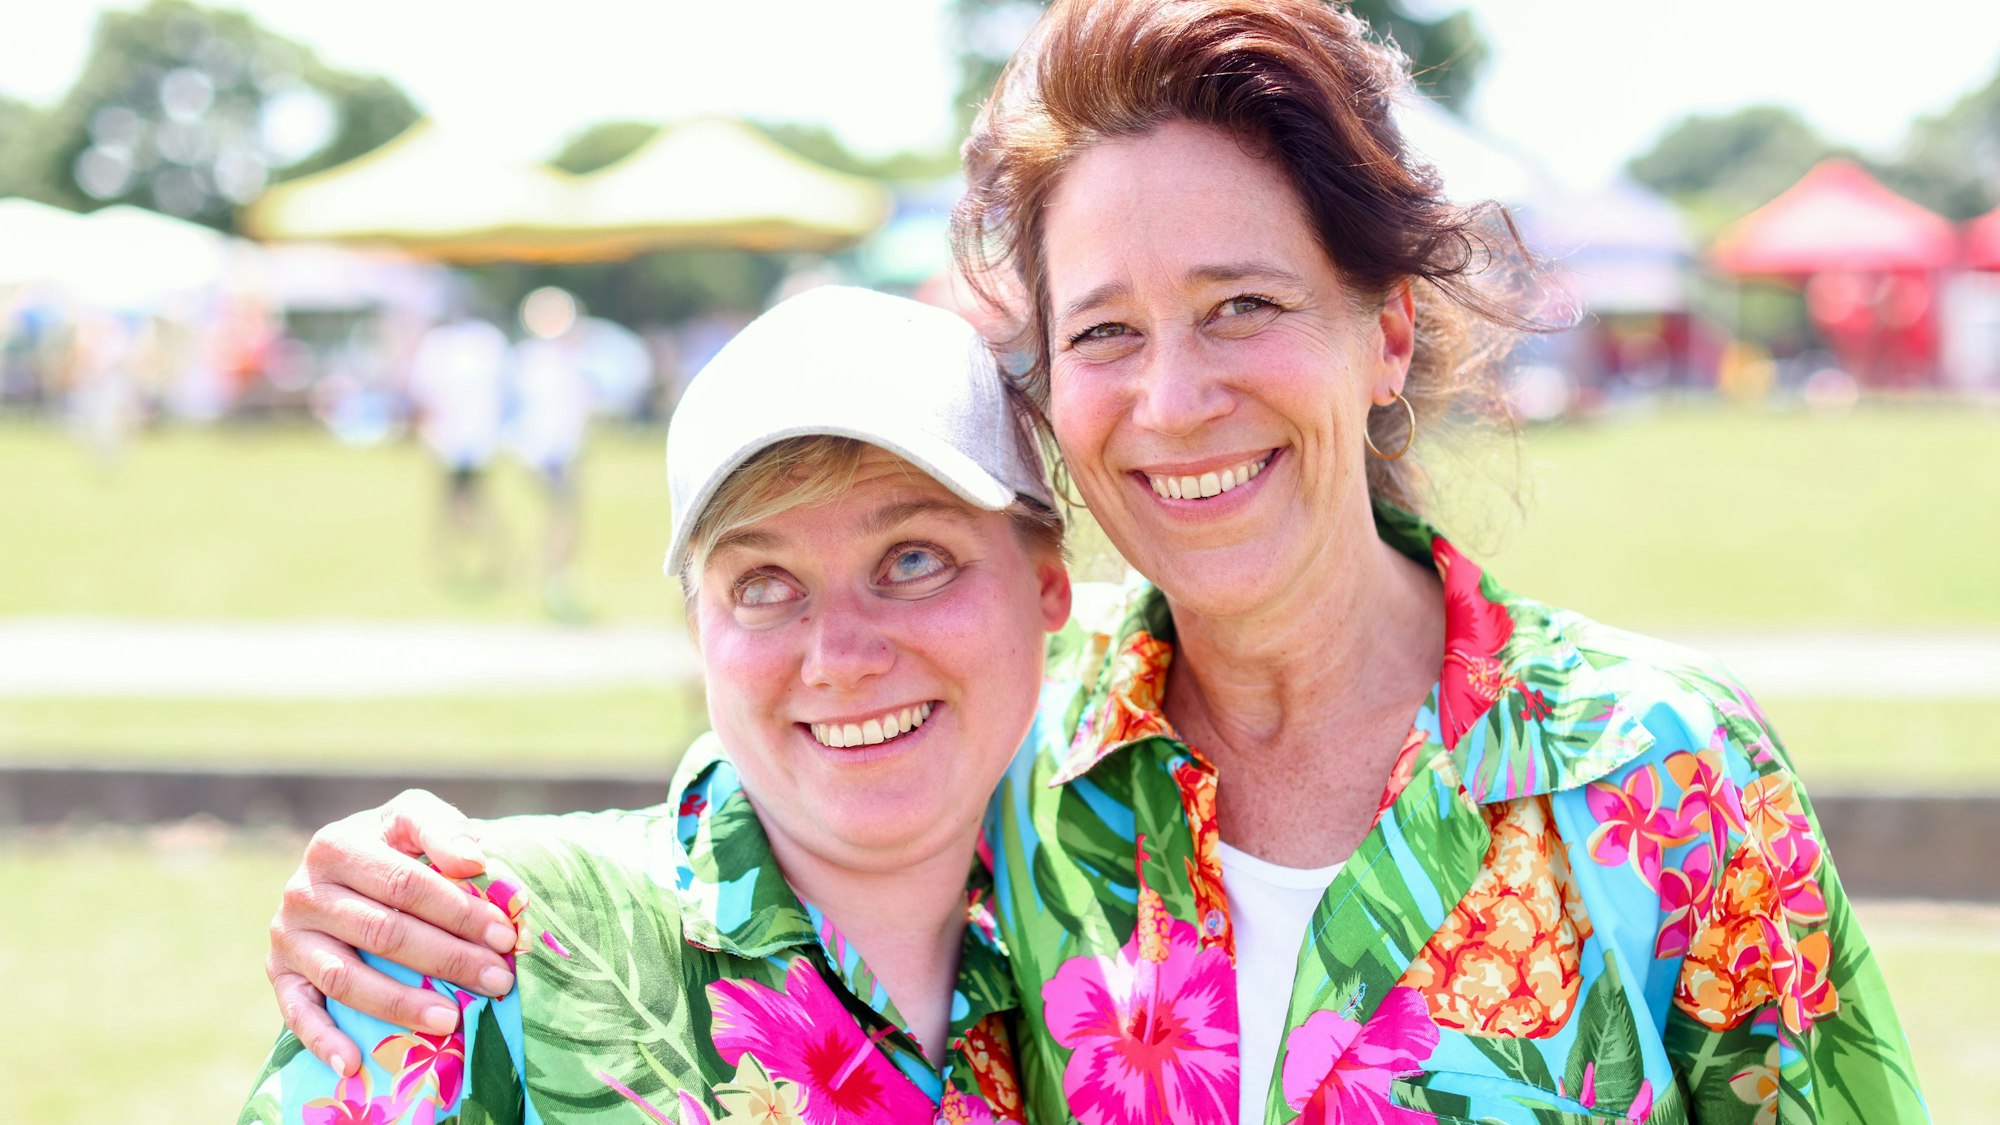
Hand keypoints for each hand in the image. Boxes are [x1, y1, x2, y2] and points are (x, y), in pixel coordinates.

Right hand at [266, 789, 519, 1074]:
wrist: (347, 864)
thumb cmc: (393, 844)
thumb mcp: (414, 817)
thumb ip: (442, 829)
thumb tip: (472, 862)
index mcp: (336, 845)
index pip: (405, 884)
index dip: (459, 911)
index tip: (505, 936)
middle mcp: (303, 891)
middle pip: (383, 933)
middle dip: (448, 959)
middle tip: (497, 980)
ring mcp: (287, 936)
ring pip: (346, 978)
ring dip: (400, 1004)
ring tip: (451, 1019)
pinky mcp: (279, 973)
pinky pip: (298, 1012)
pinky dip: (323, 1041)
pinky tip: (355, 1064)